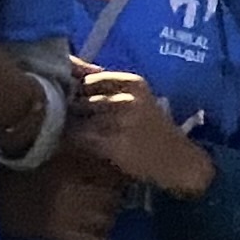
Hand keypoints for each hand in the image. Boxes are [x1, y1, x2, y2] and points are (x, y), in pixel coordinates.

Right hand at [0, 148, 129, 239]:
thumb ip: (70, 148)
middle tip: (100, 193)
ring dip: (105, 215)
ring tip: (95, 212)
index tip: (104, 173)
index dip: (110, 172)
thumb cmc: (11, 173)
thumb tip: (96, 145)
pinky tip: (89, 232)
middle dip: (110, 194)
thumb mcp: (42, 153)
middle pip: (113, 195)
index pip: (109, 170)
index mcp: (69, 165)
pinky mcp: (63, 237)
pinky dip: (97, 238)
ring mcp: (71, 215)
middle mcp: (75, 189)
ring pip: (109, 218)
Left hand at [66, 64, 215, 196]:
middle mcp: (127, 98)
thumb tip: (71, 84)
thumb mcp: (139, 101)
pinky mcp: (113, 142)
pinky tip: (72, 144)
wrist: (180, 161)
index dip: (72, 89)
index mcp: (133, 83)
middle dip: (68, 106)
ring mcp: (120, 120)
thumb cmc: (154, 131)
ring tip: (64, 130)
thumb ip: (110, 90)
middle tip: (60, 116)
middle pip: (78, 96)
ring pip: (76, 116)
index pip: (88, 78)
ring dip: (67, 124)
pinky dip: (71, 140)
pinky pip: (79, 137)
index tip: (67, 97)